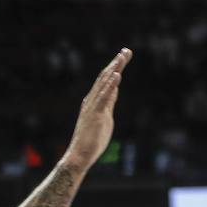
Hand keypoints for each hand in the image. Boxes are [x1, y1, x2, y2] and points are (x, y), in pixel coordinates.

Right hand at [64, 49, 130, 170]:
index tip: (124, 55)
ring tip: (122, 56)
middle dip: (116, 63)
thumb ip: (109, 103)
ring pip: (104, 84)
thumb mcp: (105, 117)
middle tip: (127, 50)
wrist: (79, 156)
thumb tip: (114, 90)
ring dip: (114, 69)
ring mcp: (93, 107)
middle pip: (105, 77)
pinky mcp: (96, 115)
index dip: (115, 67)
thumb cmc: (92, 141)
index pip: (105, 80)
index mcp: (94, 101)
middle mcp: (92, 100)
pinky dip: (110, 85)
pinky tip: (117, 75)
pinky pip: (104, 97)